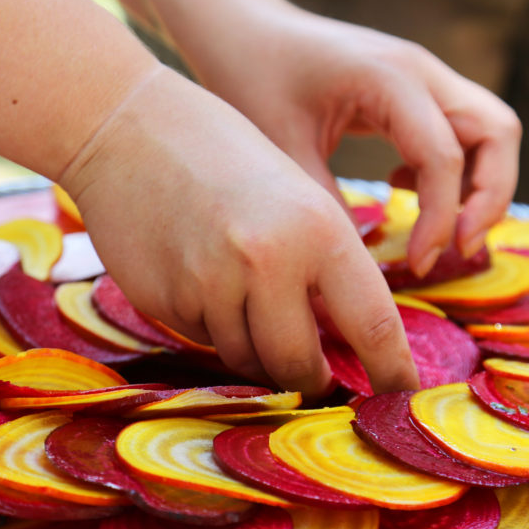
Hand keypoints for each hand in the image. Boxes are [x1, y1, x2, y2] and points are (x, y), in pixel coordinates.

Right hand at [59, 67, 418, 397]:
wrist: (125, 128)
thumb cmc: (220, 154)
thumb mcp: (293, 194)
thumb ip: (320, 264)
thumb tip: (343, 342)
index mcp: (316, 228)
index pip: (373, 324)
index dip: (392, 374)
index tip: (403, 400)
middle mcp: (266, 262)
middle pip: (298, 364)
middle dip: (310, 380)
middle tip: (317, 379)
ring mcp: (209, 286)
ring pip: (246, 357)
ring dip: (254, 347)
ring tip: (241, 296)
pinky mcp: (165, 302)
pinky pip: (204, 338)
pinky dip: (212, 324)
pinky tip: (197, 277)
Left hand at [181, 0, 520, 275]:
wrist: (244, 31)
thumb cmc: (254, 77)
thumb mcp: (281, 145)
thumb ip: (322, 201)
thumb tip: (353, 267)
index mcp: (389, 77)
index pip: (444, 155)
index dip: (440, 218)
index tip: (420, 262)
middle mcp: (420, 70)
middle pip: (497, 131)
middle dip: (490, 197)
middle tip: (459, 249)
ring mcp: (423, 76)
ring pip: (489, 129)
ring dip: (479, 184)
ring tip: (441, 231)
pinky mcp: (414, 91)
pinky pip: (459, 131)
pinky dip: (451, 169)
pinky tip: (399, 189)